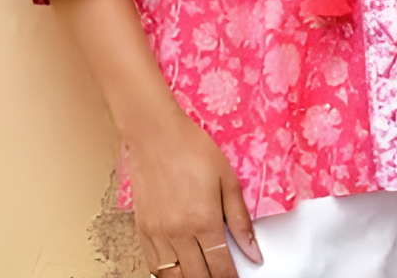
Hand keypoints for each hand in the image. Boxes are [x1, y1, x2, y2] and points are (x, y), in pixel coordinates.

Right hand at [128, 106, 263, 277]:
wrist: (156, 133)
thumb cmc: (192, 148)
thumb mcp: (227, 178)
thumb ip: (240, 218)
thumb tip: (253, 251)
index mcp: (204, 221)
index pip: (220, 268)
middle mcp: (179, 233)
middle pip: (198, 276)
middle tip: (220, 275)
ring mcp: (158, 233)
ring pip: (174, 277)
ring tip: (201, 273)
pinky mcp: (143, 229)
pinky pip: (153, 265)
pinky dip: (166, 273)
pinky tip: (177, 270)